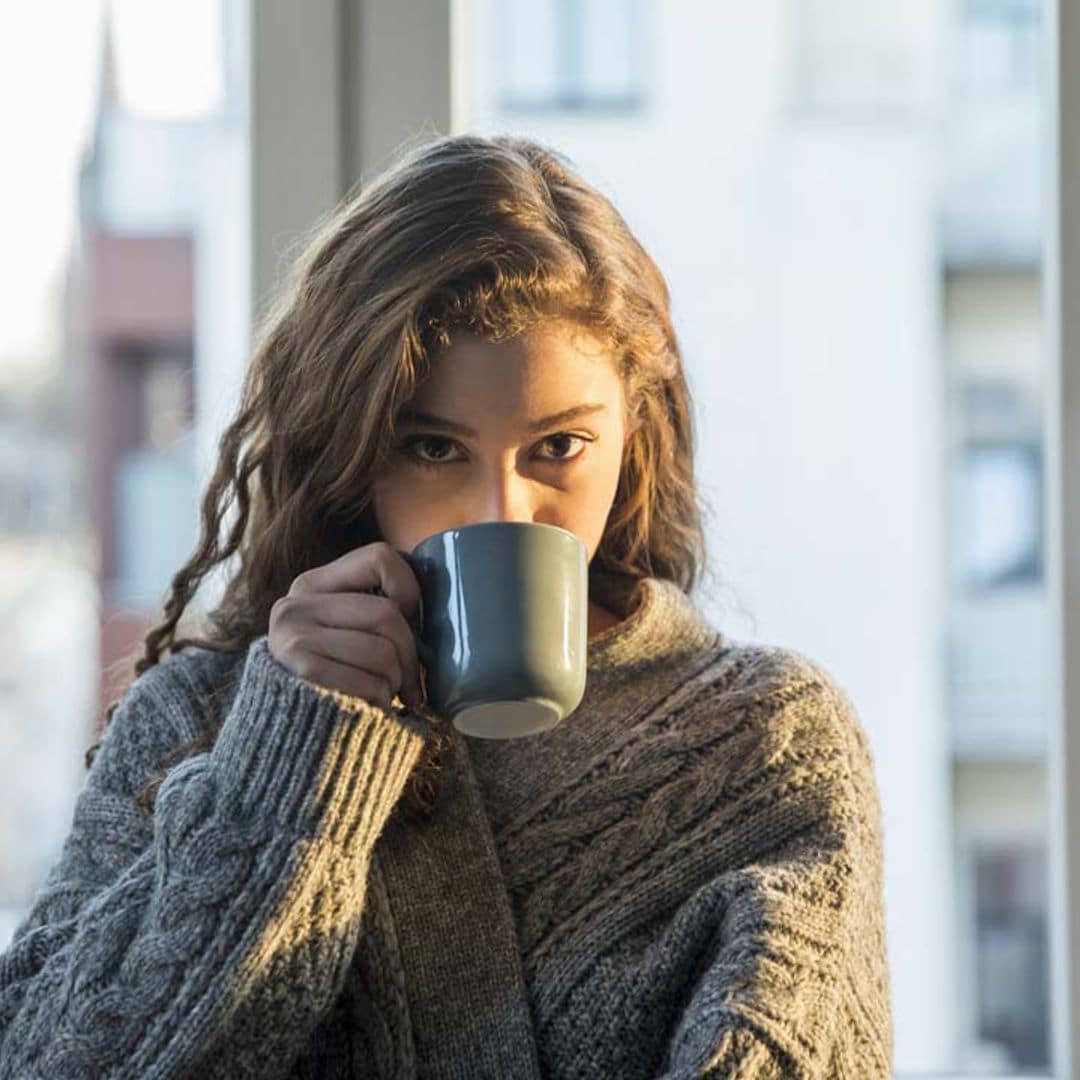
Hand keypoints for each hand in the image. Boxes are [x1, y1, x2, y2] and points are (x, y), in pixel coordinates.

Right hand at [268, 541, 424, 712]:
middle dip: (410, 656)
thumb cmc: (335, 682)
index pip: (380, 557)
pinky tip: (372, 708)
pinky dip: (382, 700)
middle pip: (387, 613)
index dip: (409, 590)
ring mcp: (292, 635)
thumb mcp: (345, 635)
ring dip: (395, 683)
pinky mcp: (299, 669)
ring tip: (385, 695)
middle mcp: (295, 604)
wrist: (288, 738)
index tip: (410, 625)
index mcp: (312, 585)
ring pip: (382, 651)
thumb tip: (434, 615)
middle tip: (410, 683)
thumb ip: (374, 613)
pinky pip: (369, 681)